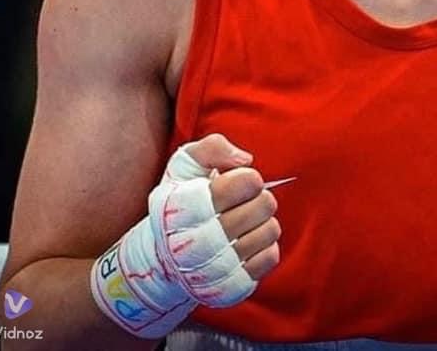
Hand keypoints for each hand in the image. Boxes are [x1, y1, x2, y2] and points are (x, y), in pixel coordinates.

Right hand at [189, 134, 282, 284]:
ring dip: (265, 220)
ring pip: (270, 231)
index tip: (242, 180)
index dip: (249, 178)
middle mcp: (194, 243)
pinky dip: (266, 245)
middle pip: (262, 206)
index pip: (241, 184)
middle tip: (247, 199)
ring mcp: (213, 270)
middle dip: (260, 196)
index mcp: (182, 207)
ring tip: (247, 220)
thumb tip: (244, 160)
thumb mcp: (186, 164)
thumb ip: (212, 148)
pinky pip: (269, 258)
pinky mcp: (230, 287)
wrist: (166, 257)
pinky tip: (247, 240)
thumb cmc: (183, 200)